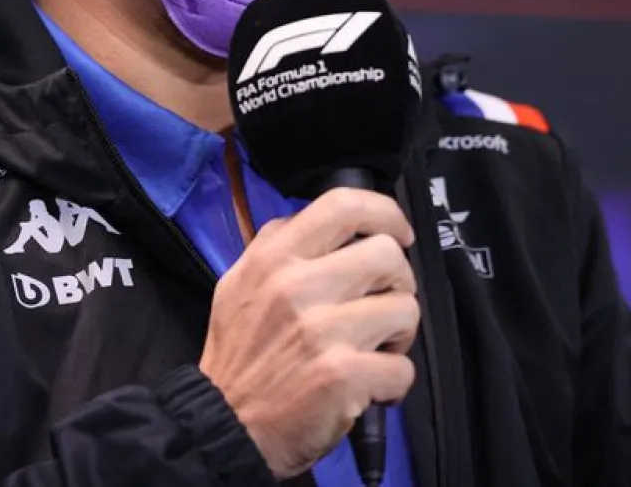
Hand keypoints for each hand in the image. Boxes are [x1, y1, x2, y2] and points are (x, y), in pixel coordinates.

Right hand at [198, 188, 418, 478]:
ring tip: (375, 349)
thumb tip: (325, 223)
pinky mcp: (343, 376)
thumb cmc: (238, 355)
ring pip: (406, 309)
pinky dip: (393, 382)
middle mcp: (298, 287)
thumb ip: (278, 246)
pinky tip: (369, 387)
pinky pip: (403, 367)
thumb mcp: (238, 282)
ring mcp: (322, 331)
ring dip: (399, 334)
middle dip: (398, 282)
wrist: (224, 425)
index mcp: (274, 259)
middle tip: (381, 306)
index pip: (343, 205)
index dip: (385, 213)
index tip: (397, 233)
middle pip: (388, 255)